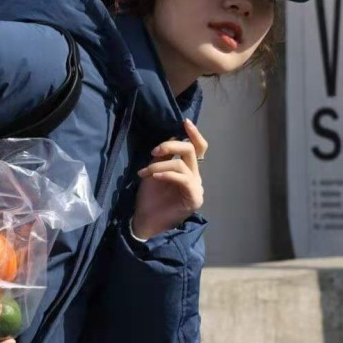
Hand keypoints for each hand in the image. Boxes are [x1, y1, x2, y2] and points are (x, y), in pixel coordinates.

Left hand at [132, 118, 207, 238]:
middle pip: (191, 150)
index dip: (194, 134)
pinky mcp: (194, 197)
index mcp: (187, 170)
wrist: (145, 221)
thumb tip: (169, 139)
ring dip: (159, 165)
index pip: (198, 148)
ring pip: (182, 164)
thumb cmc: (149, 198)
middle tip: (154, 152)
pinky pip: (182, 178)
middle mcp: (195, 176)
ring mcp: (196, 187)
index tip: (184, 122)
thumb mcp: (154, 172)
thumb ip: (164, 157)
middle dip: (171, 146)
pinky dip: (166, 174)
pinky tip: (153, 177)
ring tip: (144, 173)